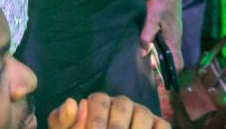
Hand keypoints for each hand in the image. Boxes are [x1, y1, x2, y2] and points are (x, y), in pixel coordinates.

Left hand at [49, 94, 168, 128]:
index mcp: (99, 102)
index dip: (97, 117)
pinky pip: (162, 126)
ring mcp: (141, 114)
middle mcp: (121, 105)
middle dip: (116, 126)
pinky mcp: (158, 125)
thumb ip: (62, 120)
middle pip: (123, 106)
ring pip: (144, 114)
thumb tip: (73, 102)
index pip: (99, 100)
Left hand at [140, 0, 183, 70]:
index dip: (169, 73)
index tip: (157, 78)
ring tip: (146, 60)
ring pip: (169, 50)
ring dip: (159, 56)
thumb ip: (147, 35)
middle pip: (173, 59)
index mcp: (174, 40)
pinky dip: (158, 46)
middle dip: (163, 66)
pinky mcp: (168, 26)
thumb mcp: (152, 19)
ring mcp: (173, 32)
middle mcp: (176, 38)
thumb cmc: (161, 3)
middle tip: (149, 70)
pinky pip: (165, 41)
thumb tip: (143, 52)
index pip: (177, 63)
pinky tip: (148, 45)